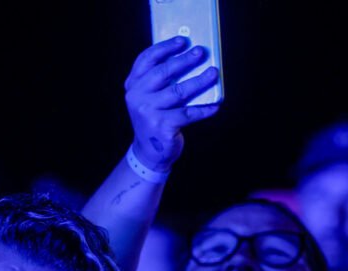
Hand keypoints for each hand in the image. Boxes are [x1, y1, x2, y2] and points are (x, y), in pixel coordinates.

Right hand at [124, 37, 220, 171]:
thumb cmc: (155, 119)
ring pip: (178, 91)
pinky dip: (203, 109)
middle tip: (200, 52)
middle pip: (163, 73)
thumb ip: (161, 81)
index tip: (183, 41)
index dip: (165, 48)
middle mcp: (137, 97)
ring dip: (199, 81)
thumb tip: (190, 60)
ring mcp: (148, 112)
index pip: (146, 59)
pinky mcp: (162, 127)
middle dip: (184, 60)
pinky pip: (188, 113)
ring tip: (213, 73)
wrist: (149, 153)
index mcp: (133, 85)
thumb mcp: (150, 98)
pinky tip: (215, 105)